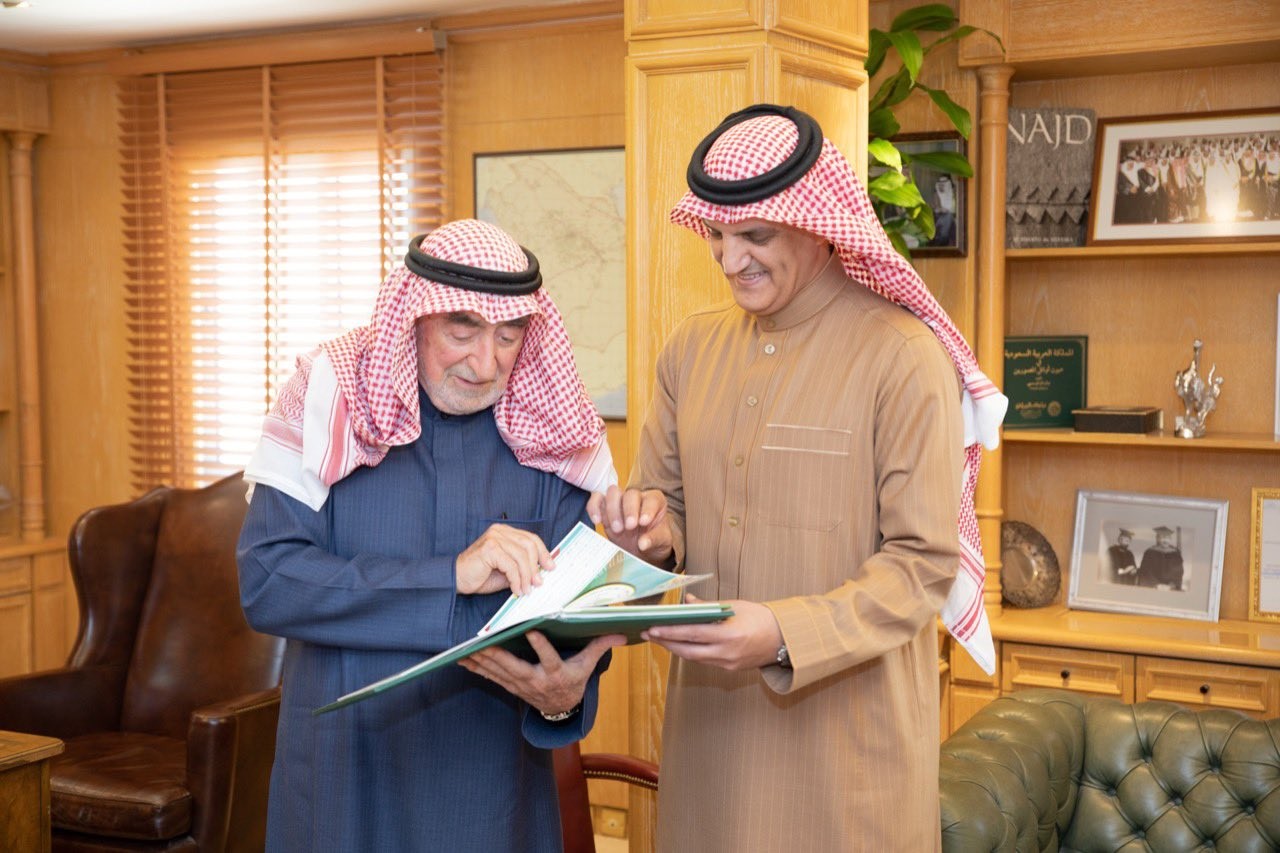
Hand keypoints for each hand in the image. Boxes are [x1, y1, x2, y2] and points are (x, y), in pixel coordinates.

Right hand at [455, 524, 553, 595]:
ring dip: (527, 576)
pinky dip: (516, 579)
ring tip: (526, 590)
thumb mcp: (507, 571)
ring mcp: (494, 538)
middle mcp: (500, 531)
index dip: (543, 553)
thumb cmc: (480, 575)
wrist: (455, 578)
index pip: (531, 539)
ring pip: (521, 556)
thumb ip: (522, 568)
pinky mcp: (489, 548)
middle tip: (538, 583)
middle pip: (529, 545)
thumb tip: (541, 574)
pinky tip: (516, 589)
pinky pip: (511, 565)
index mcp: (505, 532)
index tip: (551, 567)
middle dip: (536, 566)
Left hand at [458, 631, 625, 716]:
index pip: (549, 657)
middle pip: (515, 666)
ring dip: (481, 661)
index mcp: (556, 673)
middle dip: (496, 654)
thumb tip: (620, 632)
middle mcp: (536, 681)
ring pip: (499, 672)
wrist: (562, 710)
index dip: (540, 645)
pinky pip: (492, 677)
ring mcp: (522, 686)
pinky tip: (464, 660)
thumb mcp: (587, 666)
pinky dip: (477, 669)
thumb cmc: (574, 681)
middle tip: (481, 641)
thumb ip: (599, 647)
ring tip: (466, 649)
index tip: (531, 629)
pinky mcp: (512, 687)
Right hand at [586, 486, 673, 563]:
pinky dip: (594, 507)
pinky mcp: (604, 509)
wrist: (640, 551)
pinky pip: (596, 500)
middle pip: (630, 494)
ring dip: (612, 509)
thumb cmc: (654, 541)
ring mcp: (619, 502)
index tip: (644, 522)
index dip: (647, 509)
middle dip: (629, 510)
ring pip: (613, 493)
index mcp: (655, 501)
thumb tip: (643, 544)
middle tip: (629, 527)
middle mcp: (637, 498)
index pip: (652, 499)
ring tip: (616, 528)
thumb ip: (654, 539)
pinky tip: (597, 521)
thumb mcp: (662, 542)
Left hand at [643, 595, 781, 670]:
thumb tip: (688, 603)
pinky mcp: (729, 669)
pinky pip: (704, 661)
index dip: (670, 632)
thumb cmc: (760, 618)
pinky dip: (690, 652)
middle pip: (688, 650)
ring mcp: (727, 663)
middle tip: (648, 633)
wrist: (784, 639)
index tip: (653, 627)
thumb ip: (709, 607)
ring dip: (675, 648)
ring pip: (693, 658)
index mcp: (728, 635)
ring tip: (659, 638)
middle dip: (666, 642)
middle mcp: (726, 653)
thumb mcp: (735, 606)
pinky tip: (679, 644)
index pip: (692, 634)